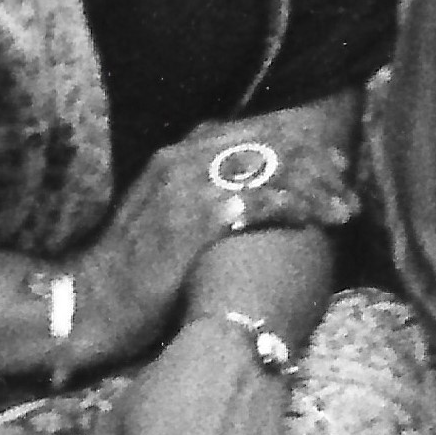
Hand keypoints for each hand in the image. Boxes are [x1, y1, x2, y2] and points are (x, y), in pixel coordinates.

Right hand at [63, 112, 359, 362]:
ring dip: (318, 189)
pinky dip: (296, 209)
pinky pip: (261, 203)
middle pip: (271, 145)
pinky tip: (317, 223)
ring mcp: (189, 188)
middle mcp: (183, 161)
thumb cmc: (130, 268)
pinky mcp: (196, 222)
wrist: (88, 302)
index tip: (333, 165)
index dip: (300, 146)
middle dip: (319, 165)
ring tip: (345, 212)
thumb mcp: (162, 215)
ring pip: (273, 170)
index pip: (254, 132)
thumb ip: (199, 194)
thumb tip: (245, 194)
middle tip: (348, 190)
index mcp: (176, 155)